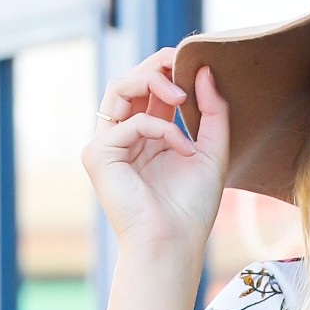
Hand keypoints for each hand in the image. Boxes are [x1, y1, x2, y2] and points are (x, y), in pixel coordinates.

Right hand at [82, 47, 227, 262]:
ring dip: (152, 81)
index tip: (196, 65)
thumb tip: (204, 69)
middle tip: (186, 65)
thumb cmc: (191, 208)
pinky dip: (161, 130)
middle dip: (158, 65)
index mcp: (147, 133)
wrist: (174, 244)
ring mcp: (106, 144)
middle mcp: (123, 135)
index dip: (169, 68)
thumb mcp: (212, 151)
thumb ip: (213, 111)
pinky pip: (129, 122)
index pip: (149, 86)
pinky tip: (183, 149)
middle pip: (130, 78)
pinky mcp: (97, 155)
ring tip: (182, 98)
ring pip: (119, 87)